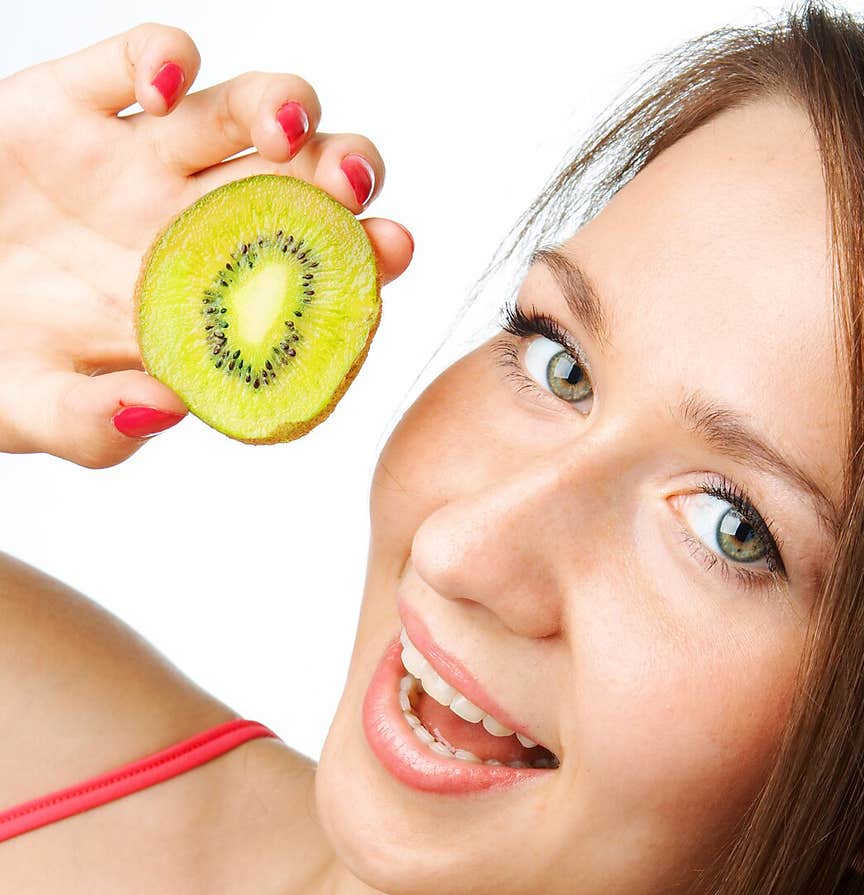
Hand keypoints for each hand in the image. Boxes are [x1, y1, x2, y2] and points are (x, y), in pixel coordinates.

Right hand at [0, 23, 412, 467]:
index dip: (357, 266)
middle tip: (356, 198)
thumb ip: (98, 426)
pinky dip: (164, 61)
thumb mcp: (34, 412)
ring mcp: (136, 163)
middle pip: (298, 184)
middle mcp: (185, 227)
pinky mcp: (73, 103)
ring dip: (282, 110)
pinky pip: (140, 60)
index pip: (304, 280)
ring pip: (240, 113)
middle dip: (344, 179)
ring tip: (286, 134)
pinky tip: (163, 95)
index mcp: (200, 305)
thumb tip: (166, 408)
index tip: (389, 262)